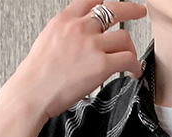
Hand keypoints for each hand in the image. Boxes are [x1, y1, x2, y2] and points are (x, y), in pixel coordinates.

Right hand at [9, 0, 147, 120]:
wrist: (32, 92)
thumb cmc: (36, 76)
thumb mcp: (48, 41)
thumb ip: (66, 35)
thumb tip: (77, 42)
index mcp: (64, 20)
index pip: (91, 0)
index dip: (106, 2)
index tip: (115, 5)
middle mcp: (79, 28)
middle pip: (114, 9)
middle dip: (131, 9)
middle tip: (139, 11)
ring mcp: (91, 45)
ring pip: (124, 37)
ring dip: (131, 49)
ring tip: (131, 61)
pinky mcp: (101, 65)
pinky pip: (128, 60)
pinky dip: (135, 67)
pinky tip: (133, 73)